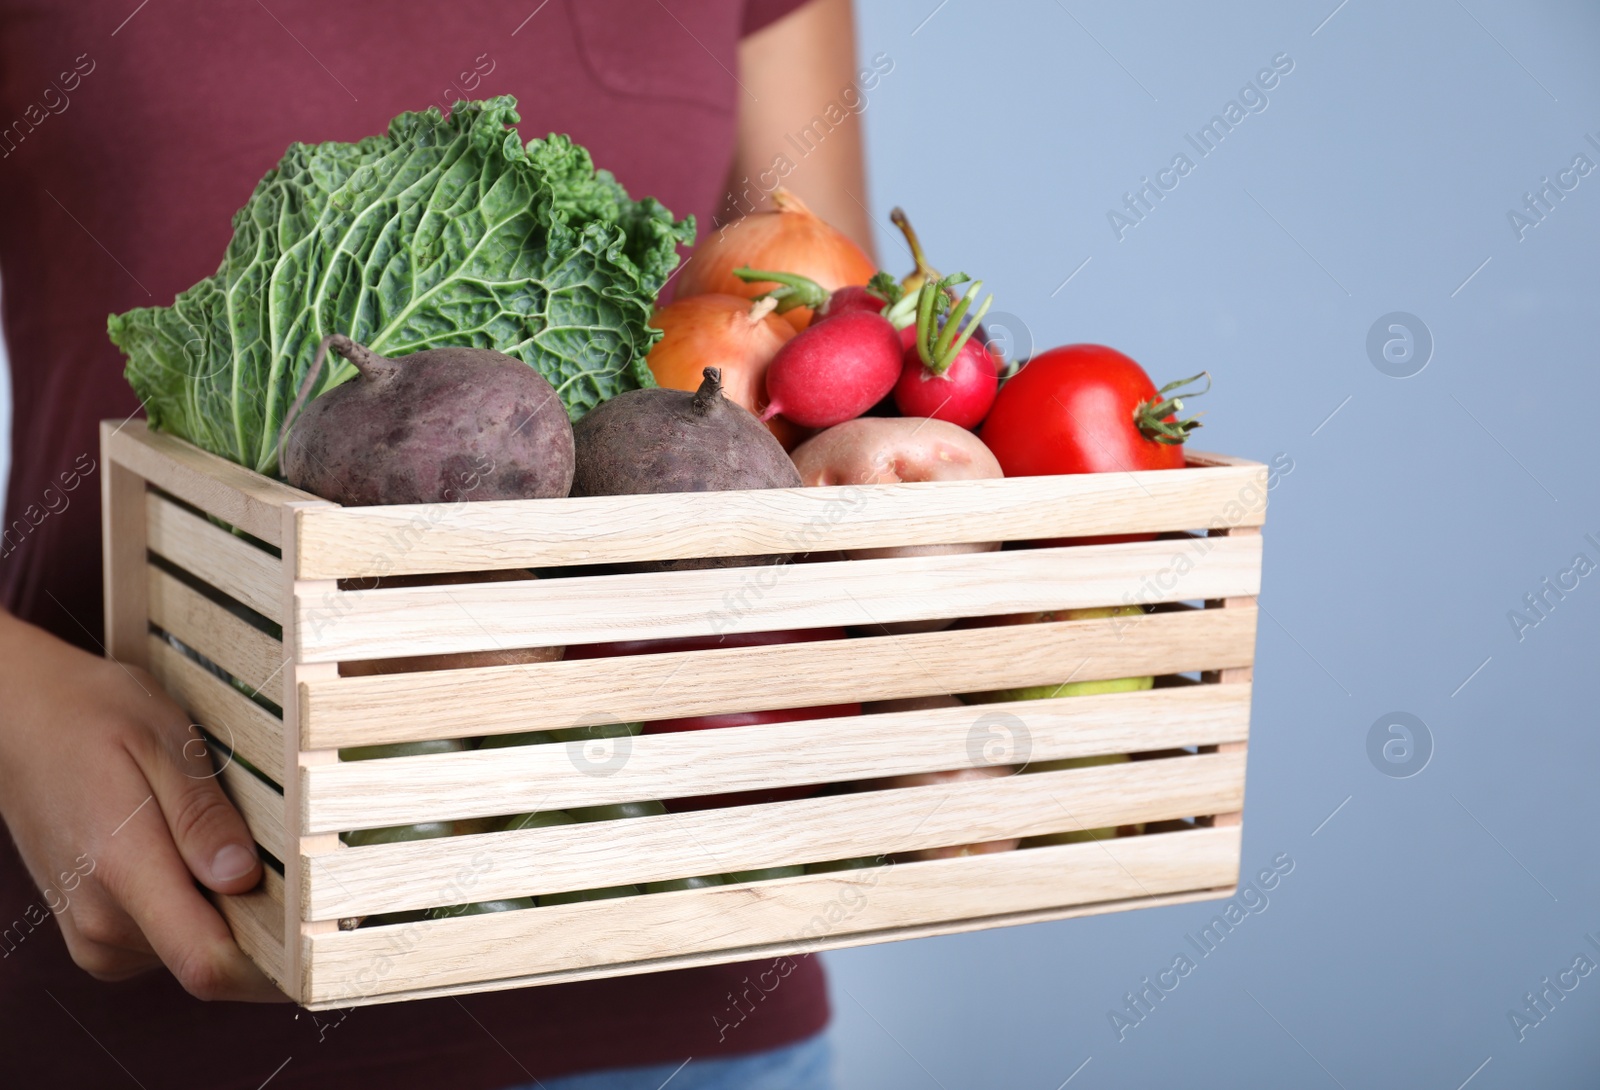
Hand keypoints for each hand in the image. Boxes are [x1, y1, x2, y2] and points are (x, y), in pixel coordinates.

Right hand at [0, 611, 286, 1000]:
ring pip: (196, 952)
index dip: (276, 970)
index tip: (326, 943)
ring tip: (233, 844)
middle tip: (298, 867)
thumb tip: (243, 877)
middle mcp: (102, 923)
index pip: (208, 964)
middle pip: (214, 960)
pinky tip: (204, 857)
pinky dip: (204, 910)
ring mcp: (96, 936)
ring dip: (234, 915)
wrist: (21, 722)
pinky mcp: (100, 934)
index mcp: (121, 872)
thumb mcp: (164, 742)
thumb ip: (202, 817)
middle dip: (266, 929)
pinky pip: (173, 940)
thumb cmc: (95, 718)